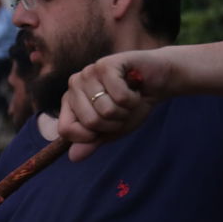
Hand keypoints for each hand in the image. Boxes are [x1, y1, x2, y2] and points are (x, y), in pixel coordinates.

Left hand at [56, 48, 173, 161]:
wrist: (157, 83)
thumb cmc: (131, 106)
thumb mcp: (111, 130)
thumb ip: (92, 142)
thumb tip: (73, 157)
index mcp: (69, 101)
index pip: (66, 130)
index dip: (90, 137)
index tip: (106, 126)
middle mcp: (74, 84)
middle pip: (89, 122)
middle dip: (114, 123)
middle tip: (121, 109)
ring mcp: (89, 72)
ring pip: (107, 110)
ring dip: (126, 111)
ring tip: (128, 98)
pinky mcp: (106, 64)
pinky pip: (121, 97)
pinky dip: (134, 99)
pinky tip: (134, 88)